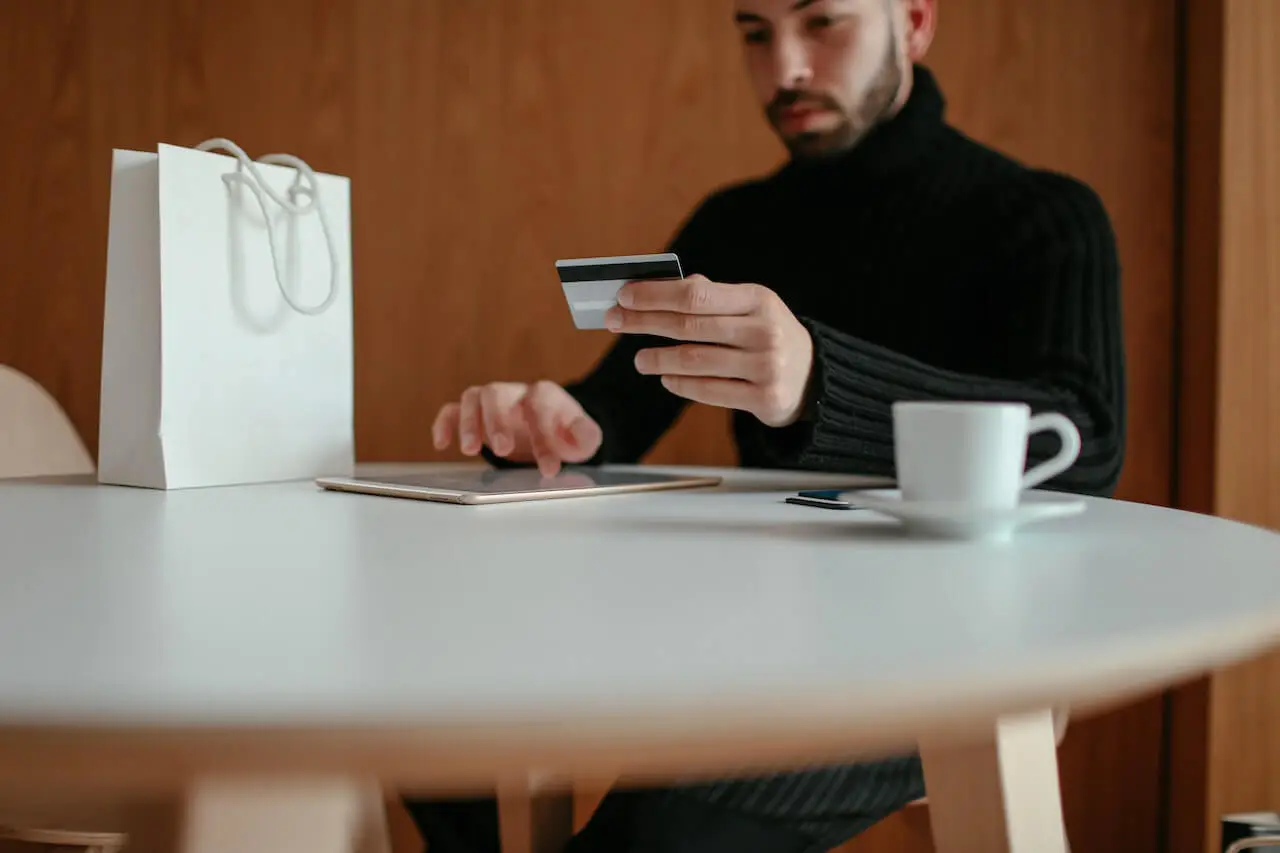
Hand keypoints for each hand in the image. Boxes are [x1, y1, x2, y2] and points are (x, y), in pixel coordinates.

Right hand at [432, 381, 602, 476]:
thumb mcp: (582, 437)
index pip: (539, 407)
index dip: (543, 436)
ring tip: (469, 450)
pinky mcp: (475, 414)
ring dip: (469, 422)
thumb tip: (581, 435)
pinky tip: (442, 443)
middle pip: (496, 394)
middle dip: (496, 421)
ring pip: (473, 398)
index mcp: (544, 395)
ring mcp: (492, 402)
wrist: (552, 428)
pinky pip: (452, 410)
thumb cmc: (564, 433)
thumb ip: (586, 435)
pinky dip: (444, 423)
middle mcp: (514, 393)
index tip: (549, 468)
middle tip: (502, 449)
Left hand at [604, 274, 814, 426]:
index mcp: (758, 299)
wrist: (815, 378)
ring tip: (639, 360)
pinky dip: (681, 384)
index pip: (696, 294)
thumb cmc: (768, 335)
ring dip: (658, 359)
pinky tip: (666, 378)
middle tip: (615, 322)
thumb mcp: (751, 307)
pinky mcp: (763, 399)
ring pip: (695, 361)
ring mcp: (765, 367)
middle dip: (644, 322)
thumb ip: (710, 296)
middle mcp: (764, 331)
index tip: (624, 295)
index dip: (655, 295)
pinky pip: (709, 391)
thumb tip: (659, 287)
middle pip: (689, 326)